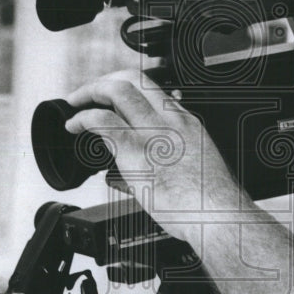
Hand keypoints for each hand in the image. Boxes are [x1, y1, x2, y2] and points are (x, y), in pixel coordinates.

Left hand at [64, 71, 242, 243]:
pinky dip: (83, 119)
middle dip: (105, 81)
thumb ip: (172, 157)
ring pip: (117, 91)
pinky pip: (102, 122)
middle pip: (133, 79)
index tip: (111, 96)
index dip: (125, 85)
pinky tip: (74, 126)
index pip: (153, 88)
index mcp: (186, 122)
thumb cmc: (211, 201)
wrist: (219, 214)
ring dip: (90, 93)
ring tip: (76, 104)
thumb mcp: (197, 165)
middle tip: (88, 94)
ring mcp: (153, 132)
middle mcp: (170, 120)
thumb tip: (145, 169)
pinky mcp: (136, 151)